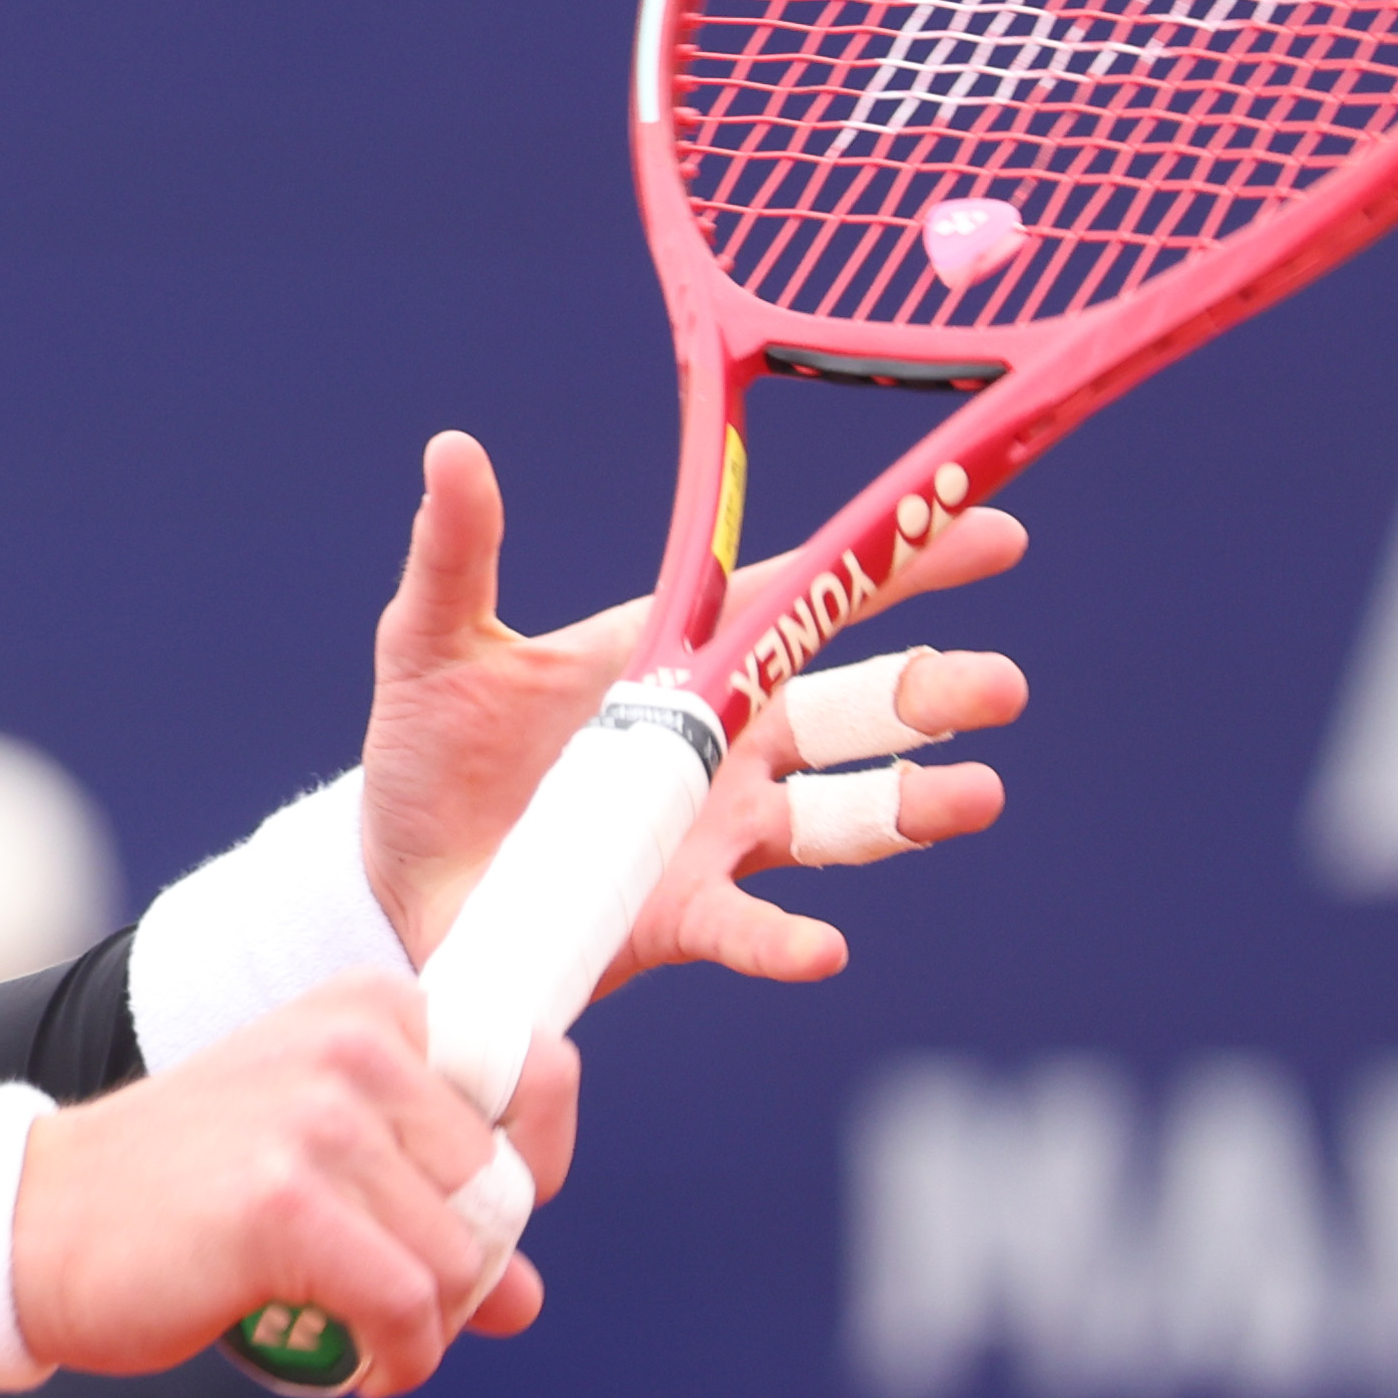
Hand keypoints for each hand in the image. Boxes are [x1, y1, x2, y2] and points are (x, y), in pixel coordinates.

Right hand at [11, 972, 580, 1397]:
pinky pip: (410, 1309)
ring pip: (462, 1263)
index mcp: (368, 1008)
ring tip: (359, 1337)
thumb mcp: (307, 1162)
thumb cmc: (177, 1199)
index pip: (539, 1072)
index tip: (480, 1227)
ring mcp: (318, 1119)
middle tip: (392, 1305)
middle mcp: (353, 1045)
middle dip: (465, 1273)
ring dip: (425, 1329)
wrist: (33, 1226)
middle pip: (501, 1194)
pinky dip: (399, 1361)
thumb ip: (420, 1207)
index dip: (533, 1170)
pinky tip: (357, 1371)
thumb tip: (526, 1299)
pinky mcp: (285, 1203)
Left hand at [356, 430, 1025, 985]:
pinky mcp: (680, 917)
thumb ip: (455, 553)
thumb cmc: (430, 750)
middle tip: (999, 684)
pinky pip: (746, 928)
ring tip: (976, 795)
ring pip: (842, 819)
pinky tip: (824, 948)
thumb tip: (450, 449)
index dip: (898, 564)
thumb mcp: (432, 641)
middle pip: (854, 709)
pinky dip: (786, 941)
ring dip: (911, 809)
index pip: (807, 598)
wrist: (398, 877)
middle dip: (930, 694)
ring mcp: (714, 834)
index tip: (992, 529)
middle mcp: (724, 743)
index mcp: (681, 657)